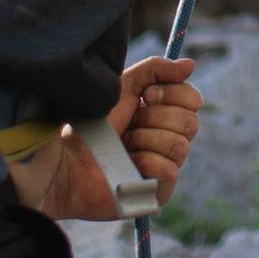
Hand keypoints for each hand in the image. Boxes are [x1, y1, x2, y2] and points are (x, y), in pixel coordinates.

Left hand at [15, 56, 200, 219]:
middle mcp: (167, 141)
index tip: (145, 96)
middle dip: (156, 117)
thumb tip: (190, 64)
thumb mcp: (121, 86)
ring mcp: (163, 168)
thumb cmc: (89, 124)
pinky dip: (147, 162)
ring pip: (180, 146)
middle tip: (130, 123)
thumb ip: (155, 70)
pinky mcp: (156, 193)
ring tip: (124, 144)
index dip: (173, 94)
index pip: (193, 100)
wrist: (65, 160)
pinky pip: (170, 171)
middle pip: (191, 122)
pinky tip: (129, 163)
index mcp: (162, 115)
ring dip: (146, 139)